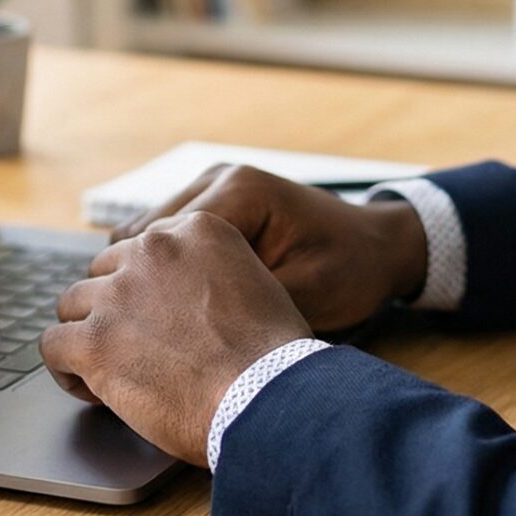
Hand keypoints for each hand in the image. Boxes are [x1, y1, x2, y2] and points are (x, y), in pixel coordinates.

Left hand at [39, 212, 312, 465]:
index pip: (144, 248)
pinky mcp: (94, 340)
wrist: (267, 396)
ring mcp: (118, 294)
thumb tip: (188, 299)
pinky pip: (53, 345)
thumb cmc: (273, 356)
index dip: (144, 287)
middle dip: (112, 308)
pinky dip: (65, 369)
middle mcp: (152, 250)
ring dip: (87, 335)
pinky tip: (89, 388)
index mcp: (196, 230)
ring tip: (106, 370)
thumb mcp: (256, 283)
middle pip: (104, 272)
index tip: (154, 317)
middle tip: (131, 346)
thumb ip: (214, 273)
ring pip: (72, 305)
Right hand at [113, 164, 427, 332]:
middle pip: (144, 234)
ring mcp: (211, 184)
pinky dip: (157, 267)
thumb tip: (181, 334)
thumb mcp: (301, 295)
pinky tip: (166, 305)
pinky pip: (163, 235)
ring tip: (149, 324)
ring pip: (144, 233)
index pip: (166, 239)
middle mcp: (218, 177)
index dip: (148, 290)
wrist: (378, 247)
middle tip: (137, 336)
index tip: (141, 337)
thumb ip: (240, 304)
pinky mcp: (210, 201)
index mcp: (241, 191)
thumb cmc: (349, 272)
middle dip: (137, 284)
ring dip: (142, 275)